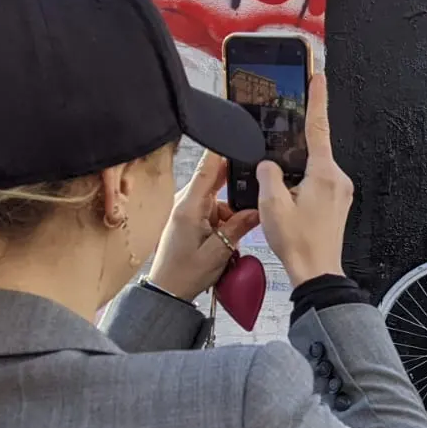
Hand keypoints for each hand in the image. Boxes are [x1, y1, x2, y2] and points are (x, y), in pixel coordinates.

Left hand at [146, 152, 261, 299]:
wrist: (168, 290)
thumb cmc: (186, 273)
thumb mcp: (219, 251)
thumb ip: (239, 226)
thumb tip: (258, 209)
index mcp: (190, 207)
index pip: (207, 169)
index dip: (222, 151)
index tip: (236, 137)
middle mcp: (186, 203)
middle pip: (214, 179)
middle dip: (235, 183)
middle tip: (254, 188)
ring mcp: (188, 210)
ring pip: (217, 197)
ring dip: (231, 208)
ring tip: (239, 228)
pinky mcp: (190, 218)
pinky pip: (213, 209)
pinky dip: (225, 217)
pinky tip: (232, 232)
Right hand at [258, 73, 352, 283]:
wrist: (317, 273)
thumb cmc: (298, 244)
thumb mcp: (271, 205)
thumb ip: (268, 174)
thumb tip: (269, 164)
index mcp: (324, 174)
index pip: (318, 127)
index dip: (316, 99)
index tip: (318, 76)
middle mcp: (338, 179)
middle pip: (312, 153)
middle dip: (291, 160)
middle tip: (278, 184)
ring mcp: (341, 192)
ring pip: (312, 171)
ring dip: (294, 180)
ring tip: (285, 207)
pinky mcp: (338, 204)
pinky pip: (317, 185)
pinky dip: (301, 190)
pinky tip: (291, 209)